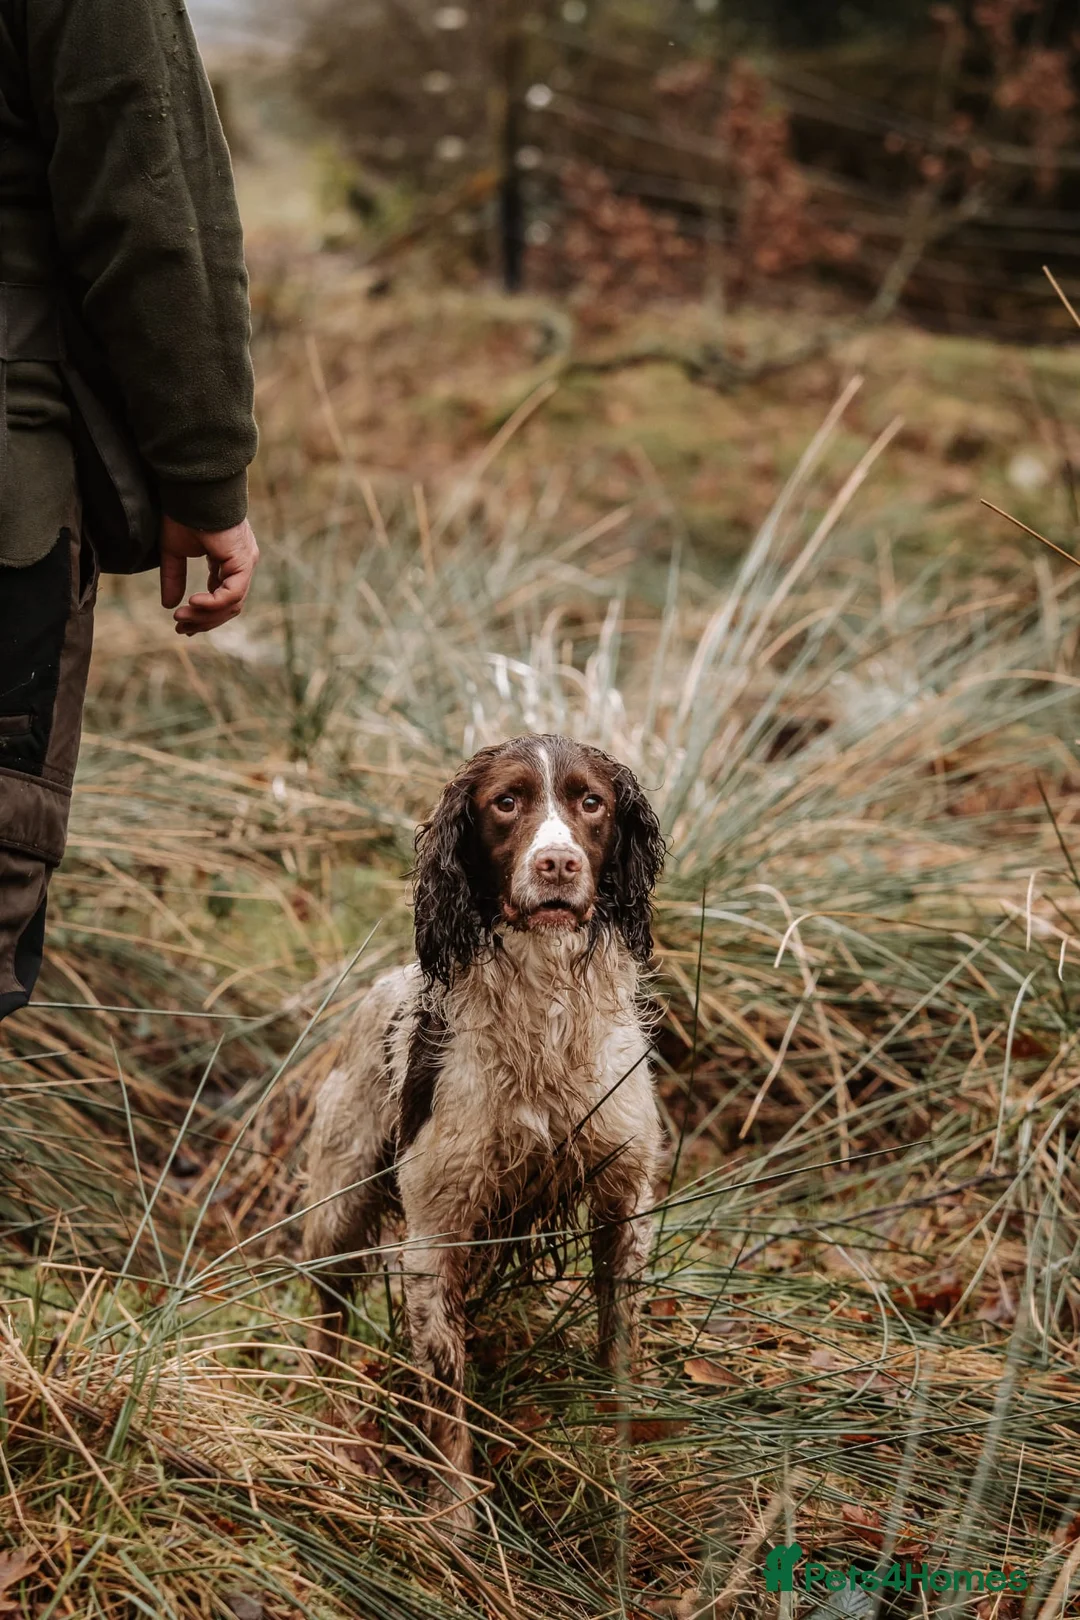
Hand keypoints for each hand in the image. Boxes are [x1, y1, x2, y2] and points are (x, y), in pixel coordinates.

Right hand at [159, 516, 259, 634]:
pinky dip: (213, 603)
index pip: (223, 597)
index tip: (180, 623)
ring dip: (204, 616)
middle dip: (204, 621)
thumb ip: (174, 578)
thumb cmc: (183, 512)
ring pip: (231, 604)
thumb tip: (169, 606)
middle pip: (229, 606)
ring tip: (180, 618)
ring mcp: (245, 562)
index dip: (203, 614)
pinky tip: (192, 603)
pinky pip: (232, 593)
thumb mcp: (173, 552)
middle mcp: (242, 564)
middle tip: (180, 628)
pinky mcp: (243, 560)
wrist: (190, 489)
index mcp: (230, 561)